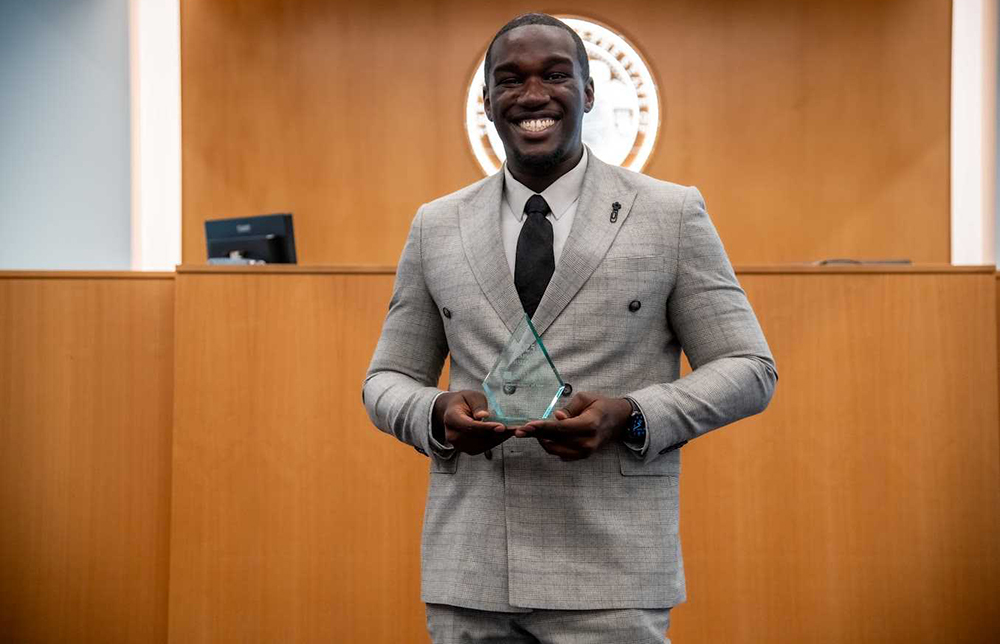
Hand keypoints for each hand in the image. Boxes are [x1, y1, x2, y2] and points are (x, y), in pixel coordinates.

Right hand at [432, 390, 512, 454]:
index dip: (486, 427)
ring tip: (513, 430)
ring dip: (500, 438)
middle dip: (498, 433)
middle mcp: (453, 435)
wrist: (454, 411)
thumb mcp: (471, 396)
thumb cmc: (464, 401)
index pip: (469, 426)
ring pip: (483, 444)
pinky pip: (484, 447)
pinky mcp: (468, 450)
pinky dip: (496, 440)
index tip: (501, 426)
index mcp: (451, 418)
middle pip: (478, 437)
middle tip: (516, 428)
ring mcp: (459, 445)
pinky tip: (505, 434)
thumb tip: (484, 416)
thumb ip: (478, 405)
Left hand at [514, 392, 632, 460]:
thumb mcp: (585, 398)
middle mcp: (588, 442)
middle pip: (555, 440)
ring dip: (541, 441)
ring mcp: (586, 452)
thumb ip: (569, 409)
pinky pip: (560, 454)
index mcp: (590, 424)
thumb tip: (556, 418)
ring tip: (531, 431)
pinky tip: (544, 437)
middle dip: (535, 435)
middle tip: (519, 430)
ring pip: (555, 450)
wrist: (619, 420)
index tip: (526, 426)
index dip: (542, 427)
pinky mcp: (583, 456)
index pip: (561, 428)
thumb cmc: (601, 405)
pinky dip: (550, 446)